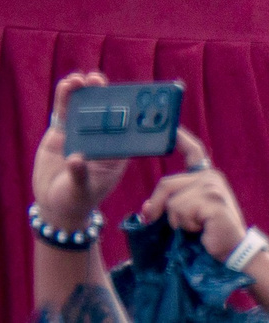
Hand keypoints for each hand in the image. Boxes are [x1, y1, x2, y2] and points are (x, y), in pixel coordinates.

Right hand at [35, 72, 128, 234]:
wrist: (52, 203)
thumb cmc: (74, 201)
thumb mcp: (80, 191)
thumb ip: (79, 175)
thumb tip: (75, 158)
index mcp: (113, 156)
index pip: (125, 132)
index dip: (129, 115)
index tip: (131, 100)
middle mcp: (98, 142)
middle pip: (104, 115)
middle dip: (105, 97)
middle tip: (102, 81)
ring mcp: (79, 134)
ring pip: (84, 108)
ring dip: (86, 92)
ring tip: (84, 79)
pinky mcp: (61, 132)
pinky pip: (64, 111)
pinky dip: (66, 96)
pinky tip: (68, 84)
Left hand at [142, 129, 246, 261]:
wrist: (233, 253)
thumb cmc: (209, 234)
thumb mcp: (185, 215)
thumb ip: (167, 204)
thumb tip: (146, 209)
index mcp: (205, 177)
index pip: (193, 151)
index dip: (180, 138)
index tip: (170, 126)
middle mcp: (211, 177)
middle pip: (166, 184)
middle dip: (159, 206)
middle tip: (169, 224)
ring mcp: (213, 187)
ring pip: (173, 202)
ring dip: (178, 221)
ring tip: (198, 227)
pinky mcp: (214, 201)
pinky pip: (181, 211)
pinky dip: (186, 226)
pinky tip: (203, 230)